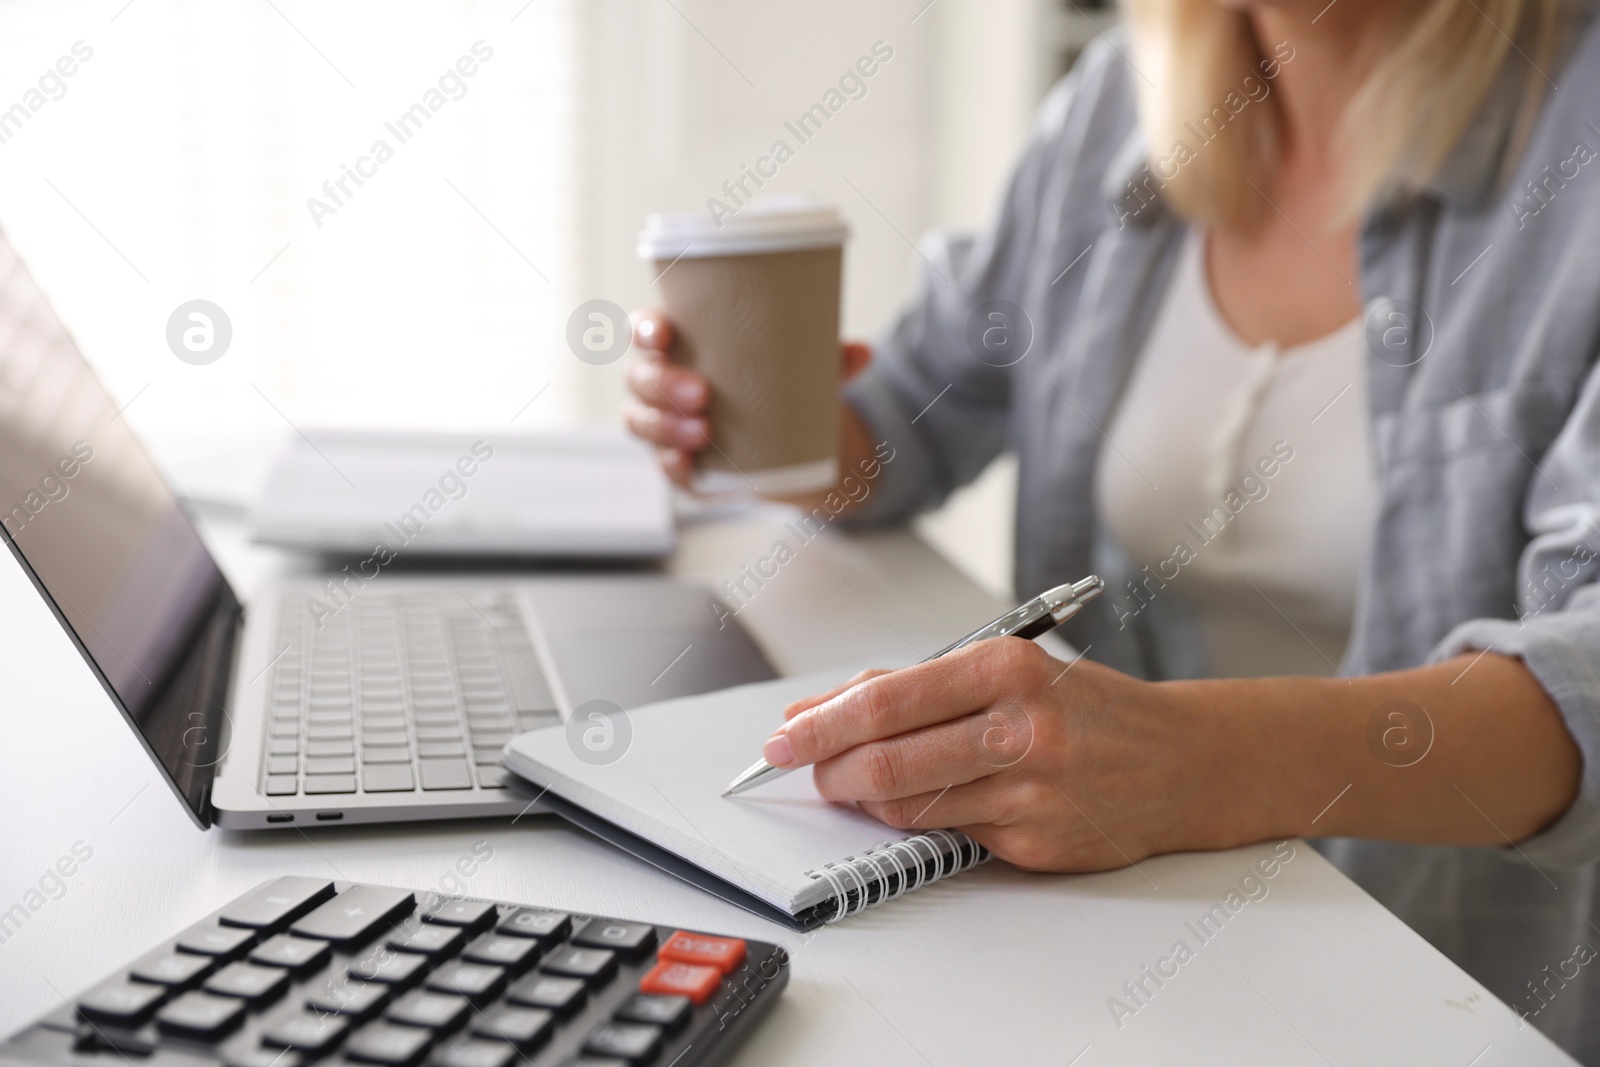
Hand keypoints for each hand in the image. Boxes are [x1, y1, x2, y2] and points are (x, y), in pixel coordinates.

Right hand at [623, 309, 871, 487]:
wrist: (786, 440)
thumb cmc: (775, 384)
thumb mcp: (802, 367)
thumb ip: (828, 359)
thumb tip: (864, 352)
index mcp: (679, 345)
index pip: (645, 330)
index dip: (644, 329)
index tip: (663, 333)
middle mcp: (660, 383)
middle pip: (640, 379)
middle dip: (663, 385)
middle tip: (701, 393)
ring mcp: (663, 425)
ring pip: (641, 422)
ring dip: (665, 427)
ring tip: (702, 432)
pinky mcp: (678, 463)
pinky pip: (663, 465)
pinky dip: (671, 464)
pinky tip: (686, 462)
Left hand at [766, 640, 1233, 871]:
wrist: (1180, 762)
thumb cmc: (1082, 707)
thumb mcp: (1004, 669)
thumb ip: (916, 686)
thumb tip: (821, 707)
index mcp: (1007, 668)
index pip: (886, 700)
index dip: (820, 722)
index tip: (780, 734)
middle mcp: (1021, 728)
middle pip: (886, 760)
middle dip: (826, 766)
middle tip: (800, 764)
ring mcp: (1030, 792)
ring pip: (906, 806)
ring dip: (860, 797)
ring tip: (851, 781)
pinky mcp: (1035, 844)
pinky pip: (946, 834)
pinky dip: (915, 820)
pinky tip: (915, 802)